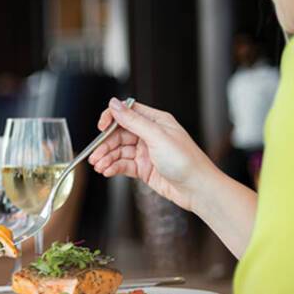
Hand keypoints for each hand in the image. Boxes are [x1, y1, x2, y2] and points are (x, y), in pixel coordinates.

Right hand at [88, 98, 216, 211]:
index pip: (127, 113)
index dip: (111, 118)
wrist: (198, 189)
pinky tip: (108, 171)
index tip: (101, 127)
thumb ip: (133, 121)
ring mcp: (146, 152)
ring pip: (119, 151)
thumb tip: (115, 104)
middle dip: (105, 144)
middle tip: (95, 154)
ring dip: (107, 157)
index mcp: (156, 121)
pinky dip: (113, 167)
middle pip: (119, 134)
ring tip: (99, 165)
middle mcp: (150, 135)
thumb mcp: (157, 137)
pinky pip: (123, 165)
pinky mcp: (144, 168)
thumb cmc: (186, 161)